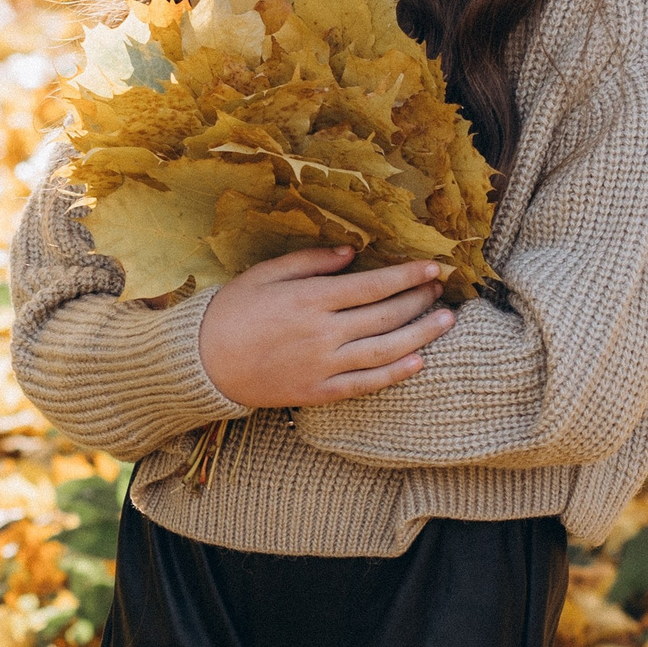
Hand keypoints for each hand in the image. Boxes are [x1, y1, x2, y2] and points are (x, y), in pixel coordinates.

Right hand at [197, 247, 453, 409]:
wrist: (202, 364)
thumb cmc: (231, 311)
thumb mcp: (266, 273)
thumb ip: (310, 261)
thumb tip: (352, 254)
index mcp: (311, 299)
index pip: (373, 285)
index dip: (408, 276)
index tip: (434, 266)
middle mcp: (323, 333)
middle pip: (385, 316)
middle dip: (418, 300)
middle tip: (441, 290)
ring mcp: (322, 366)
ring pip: (384, 350)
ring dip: (420, 334)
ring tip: (446, 321)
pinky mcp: (318, 392)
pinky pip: (365, 385)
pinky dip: (394, 374)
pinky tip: (418, 362)